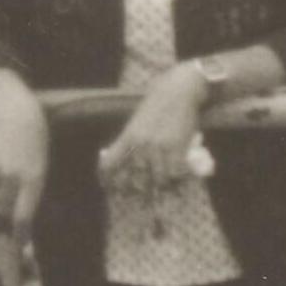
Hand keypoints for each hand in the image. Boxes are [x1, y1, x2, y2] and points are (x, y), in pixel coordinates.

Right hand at [0, 90, 54, 229]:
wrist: (16, 115)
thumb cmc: (34, 146)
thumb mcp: (39, 170)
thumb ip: (29, 196)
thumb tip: (18, 223)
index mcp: (33, 178)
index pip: (22, 215)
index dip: (19, 234)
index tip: (18, 247)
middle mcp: (11, 175)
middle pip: (2, 212)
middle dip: (3, 228)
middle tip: (3, 242)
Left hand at [106, 64, 213, 193]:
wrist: (177, 91)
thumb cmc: (157, 105)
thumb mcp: (136, 122)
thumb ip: (129, 140)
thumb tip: (121, 158)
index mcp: (127, 137)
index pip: (110, 165)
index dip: (107, 180)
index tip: (108, 187)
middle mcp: (141, 144)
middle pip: (135, 178)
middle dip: (137, 190)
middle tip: (141, 194)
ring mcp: (159, 147)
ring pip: (157, 179)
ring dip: (160, 187)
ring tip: (162, 190)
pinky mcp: (177, 147)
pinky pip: (175, 172)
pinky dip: (177, 179)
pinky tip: (178, 179)